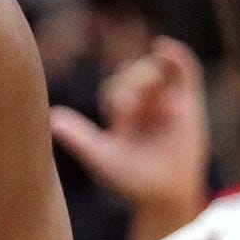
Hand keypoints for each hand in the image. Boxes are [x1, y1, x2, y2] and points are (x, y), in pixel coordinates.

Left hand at [51, 36, 208, 217]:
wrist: (163, 193)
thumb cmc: (130, 179)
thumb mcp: (102, 157)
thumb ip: (80, 137)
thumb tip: (51, 118)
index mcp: (121, 114)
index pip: (114, 91)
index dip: (117, 95)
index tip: (124, 111)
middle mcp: (143, 105)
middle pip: (133, 79)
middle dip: (132, 84)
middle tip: (133, 105)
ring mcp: (165, 102)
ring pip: (155, 73)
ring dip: (148, 73)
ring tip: (149, 87)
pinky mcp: (188, 102)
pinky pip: (185, 73)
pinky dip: (176, 57)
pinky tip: (164, 47)